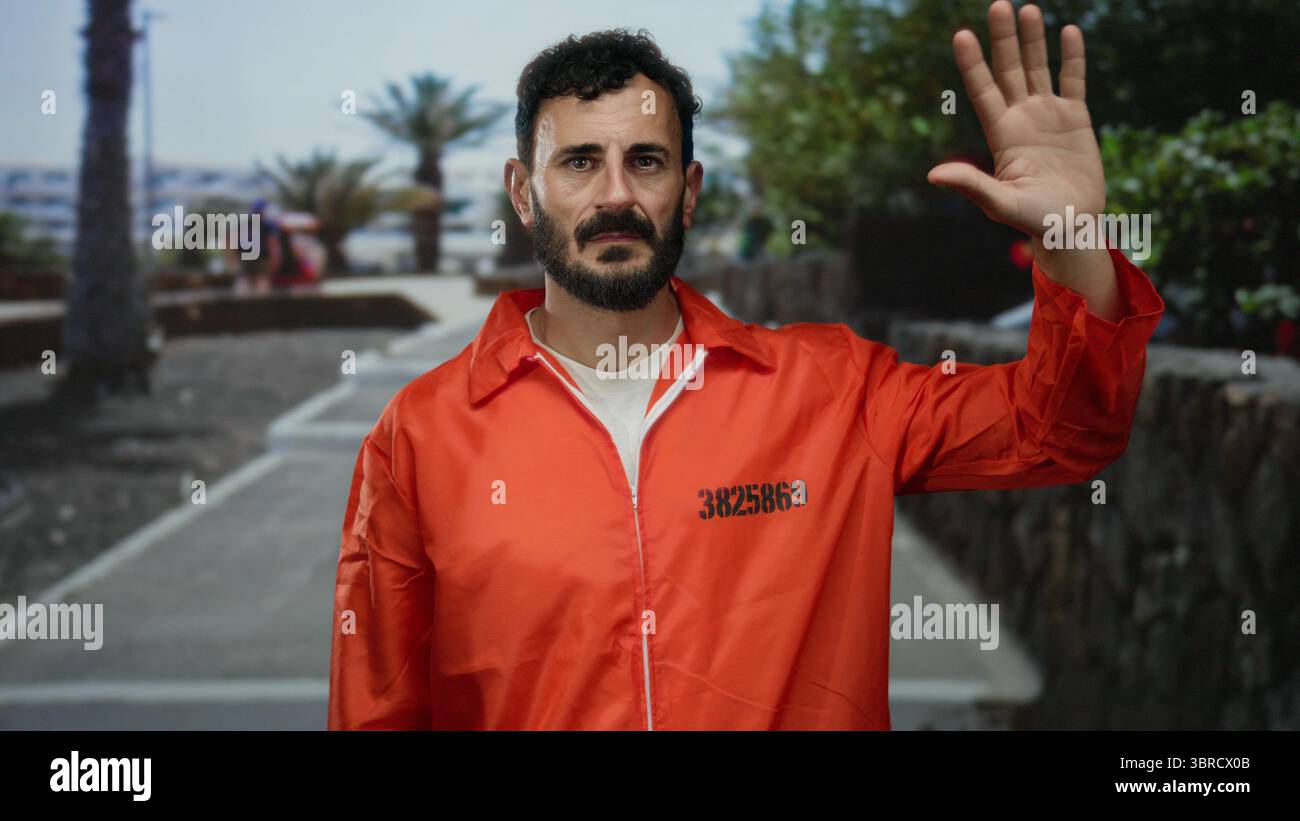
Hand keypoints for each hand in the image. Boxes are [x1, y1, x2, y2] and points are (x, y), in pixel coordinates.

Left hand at [928, 1, 1104, 237]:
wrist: (1070, 226)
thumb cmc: (1032, 221)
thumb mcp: (999, 203)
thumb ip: (971, 185)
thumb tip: (933, 176)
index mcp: (1000, 134)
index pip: (982, 91)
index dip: (972, 64)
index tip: (961, 35)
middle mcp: (1020, 118)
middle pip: (1008, 70)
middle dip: (1003, 39)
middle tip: (998, 4)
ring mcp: (1047, 115)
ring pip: (1038, 69)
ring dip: (1033, 40)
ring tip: (1027, 9)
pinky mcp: (1075, 118)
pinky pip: (1072, 80)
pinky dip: (1072, 57)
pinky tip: (1068, 31)